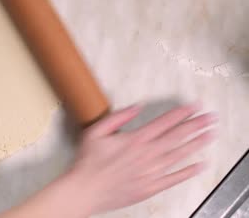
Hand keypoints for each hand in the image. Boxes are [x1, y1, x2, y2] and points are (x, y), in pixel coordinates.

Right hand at [0, 104, 216, 217]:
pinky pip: (175, 178)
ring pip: (180, 155)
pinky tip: (200, 165)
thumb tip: (136, 107)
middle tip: (211, 118)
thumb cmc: (87, 162)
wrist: (85, 190)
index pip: (164, 122)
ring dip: (197, 144)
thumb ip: (117, 117)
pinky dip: (189, 171)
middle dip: (196, 125)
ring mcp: (151, 171)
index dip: (181, 113)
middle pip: (177, 137)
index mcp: (135, 139)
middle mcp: (147, 154)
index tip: (194, 106)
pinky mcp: (151, 187)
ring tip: (210, 135)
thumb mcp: (96, 131)